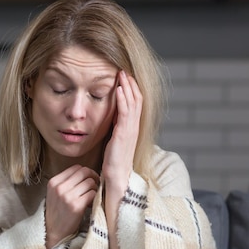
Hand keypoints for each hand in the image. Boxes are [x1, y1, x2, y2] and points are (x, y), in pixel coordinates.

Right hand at [44, 165, 98, 248]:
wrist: (53, 232)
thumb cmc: (57, 212)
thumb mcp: (55, 194)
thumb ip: (66, 182)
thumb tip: (87, 173)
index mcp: (53, 182)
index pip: (76, 167)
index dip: (86, 172)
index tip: (89, 179)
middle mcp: (59, 187)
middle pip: (84, 172)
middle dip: (93, 177)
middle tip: (95, 185)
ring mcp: (67, 196)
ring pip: (90, 182)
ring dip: (95, 189)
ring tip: (91, 197)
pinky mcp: (76, 206)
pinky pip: (92, 193)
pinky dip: (95, 197)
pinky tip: (90, 204)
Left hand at [102, 71, 142, 190]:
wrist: (116, 178)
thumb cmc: (114, 162)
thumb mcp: (115, 140)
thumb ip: (116, 128)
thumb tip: (112, 117)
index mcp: (132, 128)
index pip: (136, 104)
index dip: (131, 89)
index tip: (124, 77)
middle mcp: (134, 127)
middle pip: (137, 100)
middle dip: (130, 84)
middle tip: (123, 70)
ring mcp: (130, 130)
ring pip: (132, 103)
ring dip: (127, 87)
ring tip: (121, 74)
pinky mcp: (123, 134)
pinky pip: (125, 113)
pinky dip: (122, 99)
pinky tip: (118, 89)